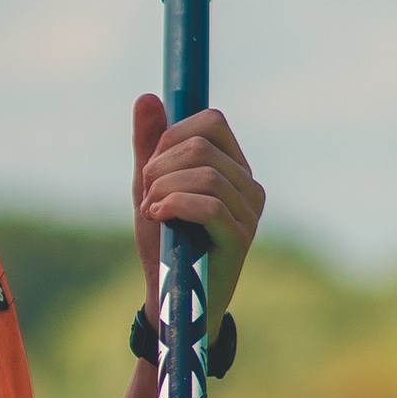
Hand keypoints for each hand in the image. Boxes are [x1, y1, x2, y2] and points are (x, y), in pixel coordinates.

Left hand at [133, 95, 264, 337]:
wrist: (174, 300)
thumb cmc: (165, 244)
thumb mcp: (151, 189)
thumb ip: (150, 146)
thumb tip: (147, 97)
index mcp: (233, 166)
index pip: (212, 121)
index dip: (172, 135)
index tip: (151, 167)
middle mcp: (249, 185)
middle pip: (202, 145)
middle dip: (160, 165)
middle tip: (146, 195)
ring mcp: (250, 212)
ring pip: (204, 173)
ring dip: (163, 189)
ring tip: (151, 212)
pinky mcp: (241, 238)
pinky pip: (210, 205)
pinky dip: (174, 205)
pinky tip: (157, 218)